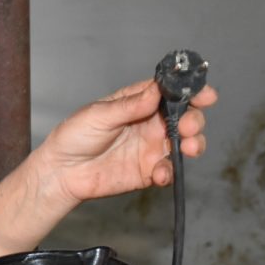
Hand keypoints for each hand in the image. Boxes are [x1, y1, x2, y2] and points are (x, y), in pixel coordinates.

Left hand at [37, 79, 217, 205]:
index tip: (205, 95)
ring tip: (187, 148)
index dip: (191, 91)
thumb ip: (128, 106)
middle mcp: (150, 123)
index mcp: (138, 102)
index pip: (171, 92)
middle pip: (185, 117)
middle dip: (195, 120)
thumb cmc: (73, 137)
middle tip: (189, 126)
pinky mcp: (147, 171)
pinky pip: (168, 170)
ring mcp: (151, 147)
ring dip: (193, 144)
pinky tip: (160, 173)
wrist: (60, 172)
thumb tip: (155, 91)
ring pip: (185, 143)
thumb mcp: (98, 115)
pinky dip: (170, 172)